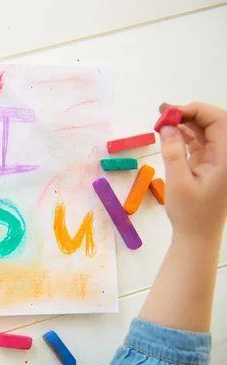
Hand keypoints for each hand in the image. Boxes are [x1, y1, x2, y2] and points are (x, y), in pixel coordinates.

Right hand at [159, 102, 226, 240]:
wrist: (197, 236)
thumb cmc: (190, 213)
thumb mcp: (178, 182)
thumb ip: (173, 152)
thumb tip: (167, 126)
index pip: (218, 120)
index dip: (195, 110)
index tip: (170, 113)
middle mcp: (226, 155)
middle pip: (213, 122)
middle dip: (189, 113)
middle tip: (163, 112)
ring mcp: (218, 159)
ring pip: (205, 130)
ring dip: (185, 122)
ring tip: (161, 118)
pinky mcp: (209, 164)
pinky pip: (199, 141)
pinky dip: (184, 134)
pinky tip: (168, 132)